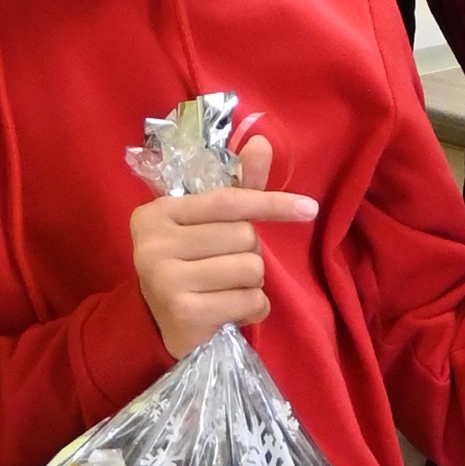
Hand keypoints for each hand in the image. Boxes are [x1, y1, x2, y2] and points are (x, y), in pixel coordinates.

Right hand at [131, 131, 319, 363]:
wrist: (157, 325)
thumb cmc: (189, 265)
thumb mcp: (206, 225)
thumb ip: (237, 188)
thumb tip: (260, 141)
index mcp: (158, 212)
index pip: (227, 200)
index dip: (271, 203)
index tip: (310, 208)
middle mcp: (154, 243)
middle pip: (243, 236)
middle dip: (249, 253)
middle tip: (224, 267)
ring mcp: (165, 279)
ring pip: (250, 268)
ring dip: (252, 283)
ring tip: (225, 290)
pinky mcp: (183, 313)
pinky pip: (249, 301)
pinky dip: (252, 308)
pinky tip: (229, 311)